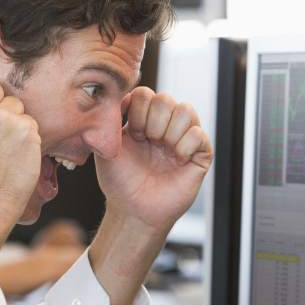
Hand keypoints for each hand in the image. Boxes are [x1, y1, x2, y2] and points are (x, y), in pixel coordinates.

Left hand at [96, 87, 212, 234]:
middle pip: (165, 98)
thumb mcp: (104, 149)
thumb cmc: (119, 184)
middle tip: (147, 143)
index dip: (137, 110)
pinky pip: (199, 135)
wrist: (133, 211)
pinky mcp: (200, 155)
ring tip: (162, 151)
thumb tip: (112, 98)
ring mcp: (183, 139)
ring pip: (186, 110)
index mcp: (141, 121)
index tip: (131, 134)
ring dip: (169, 132)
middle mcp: (164, 126)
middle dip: (152, 121)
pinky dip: (184, 147)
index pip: (145, 94)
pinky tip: (176, 161)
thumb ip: (105, 123)